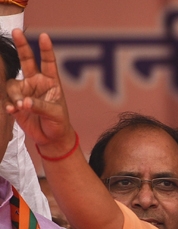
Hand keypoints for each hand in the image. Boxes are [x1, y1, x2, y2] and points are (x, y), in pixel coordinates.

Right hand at [5, 29, 75, 155]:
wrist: (51, 138)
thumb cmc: (58, 123)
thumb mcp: (55, 114)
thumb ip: (40, 107)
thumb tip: (24, 102)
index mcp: (51, 82)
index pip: (48, 62)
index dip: (46, 49)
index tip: (44, 36)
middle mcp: (36, 82)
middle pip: (27, 60)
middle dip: (22, 46)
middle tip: (16, 31)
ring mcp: (25, 91)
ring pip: (12, 84)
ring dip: (15, 95)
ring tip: (21, 106)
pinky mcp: (16, 101)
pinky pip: (8, 98)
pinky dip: (10, 103)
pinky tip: (13, 110)